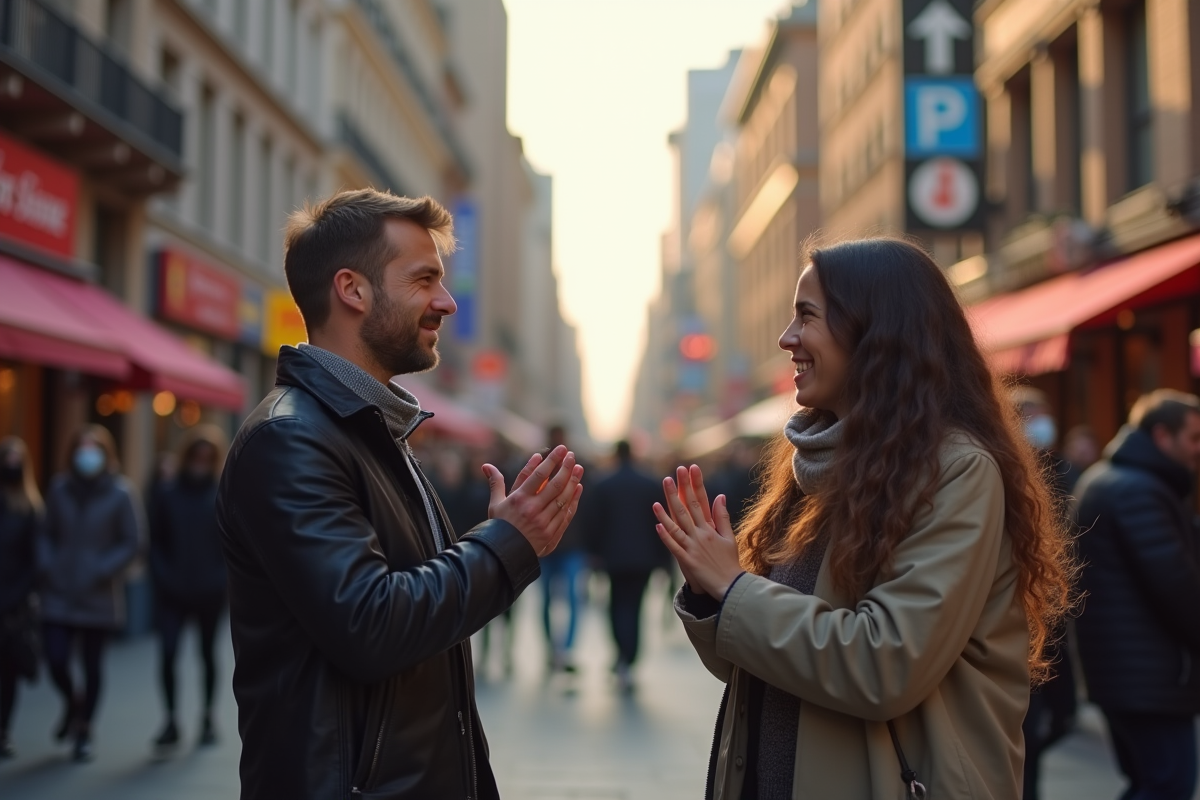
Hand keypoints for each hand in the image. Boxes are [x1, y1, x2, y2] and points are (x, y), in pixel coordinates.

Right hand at [483, 445, 583, 555]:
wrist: (504, 555)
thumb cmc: (499, 526)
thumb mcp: (495, 504)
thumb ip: (496, 483)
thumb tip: (486, 465)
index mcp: (519, 500)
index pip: (539, 475)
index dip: (551, 460)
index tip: (560, 449)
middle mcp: (532, 510)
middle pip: (555, 485)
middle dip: (565, 467)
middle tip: (571, 455)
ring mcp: (544, 522)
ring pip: (563, 498)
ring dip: (572, 481)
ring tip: (578, 467)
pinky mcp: (551, 532)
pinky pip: (566, 513)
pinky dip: (573, 499)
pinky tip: (577, 487)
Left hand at [654, 465, 741, 598]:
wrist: (731, 585)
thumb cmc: (730, 561)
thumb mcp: (729, 536)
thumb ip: (722, 516)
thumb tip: (720, 495)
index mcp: (710, 528)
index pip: (700, 501)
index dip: (694, 485)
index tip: (690, 469)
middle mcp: (701, 535)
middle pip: (687, 510)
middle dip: (677, 493)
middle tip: (668, 477)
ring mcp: (693, 548)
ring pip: (677, 527)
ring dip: (665, 515)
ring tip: (655, 502)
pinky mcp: (688, 561)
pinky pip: (675, 547)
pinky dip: (666, 537)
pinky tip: (658, 526)